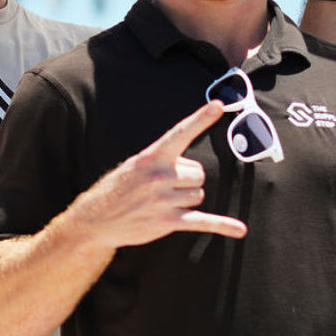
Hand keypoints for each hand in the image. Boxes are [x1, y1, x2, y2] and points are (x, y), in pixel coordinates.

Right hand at [64, 102, 246, 250]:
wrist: (96, 219)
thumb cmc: (118, 189)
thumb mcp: (135, 165)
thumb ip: (163, 162)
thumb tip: (191, 170)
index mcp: (151, 157)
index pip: (180, 133)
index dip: (200, 119)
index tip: (218, 105)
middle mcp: (159, 176)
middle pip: (198, 173)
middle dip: (188, 180)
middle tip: (165, 187)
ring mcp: (164, 200)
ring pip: (198, 195)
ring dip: (186, 200)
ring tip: (162, 202)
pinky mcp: (168, 222)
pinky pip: (202, 221)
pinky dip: (222, 225)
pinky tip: (239, 230)